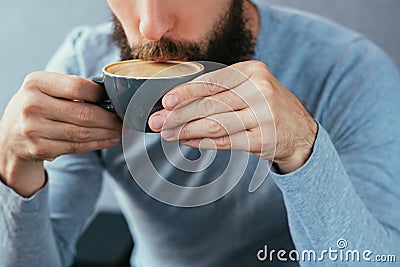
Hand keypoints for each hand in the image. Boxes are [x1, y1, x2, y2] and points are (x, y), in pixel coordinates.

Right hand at [0, 71, 121, 195]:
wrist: (8, 137)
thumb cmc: (35, 108)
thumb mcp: (44, 89)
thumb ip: (71, 89)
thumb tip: (110, 95)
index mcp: (36, 83)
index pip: (78, 87)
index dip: (101, 94)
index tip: (114, 99)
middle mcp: (32, 105)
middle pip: (84, 113)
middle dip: (110, 119)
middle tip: (124, 119)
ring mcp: (34, 129)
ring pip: (83, 132)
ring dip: (107, 133)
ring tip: (121, 130)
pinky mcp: (40, 149)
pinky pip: (77, 146)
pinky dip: (97, 143)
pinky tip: (110, 139)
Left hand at [149, 60, 316, 173]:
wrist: (300, 132)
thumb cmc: (267, 107)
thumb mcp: (250, 87)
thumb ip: (221, 90)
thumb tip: (180, 100)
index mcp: (253, 72)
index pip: (211, 82)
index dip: (185, 92)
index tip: (165, 101)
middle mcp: (260, 90)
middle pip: (210, 103)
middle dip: (179, 114)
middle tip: (158, 122)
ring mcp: (263, 115)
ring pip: (215, 123)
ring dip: (187, 130)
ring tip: (169, 134)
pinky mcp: (263, 138)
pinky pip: (226, 141)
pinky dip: (204, 142)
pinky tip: (189, 141)